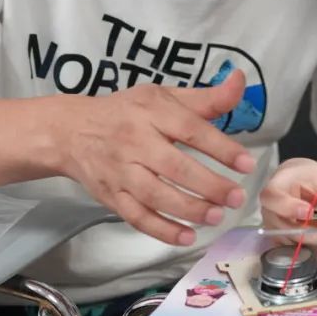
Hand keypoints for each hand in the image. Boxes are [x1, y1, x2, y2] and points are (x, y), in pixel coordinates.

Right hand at [60, 68, 256, 246]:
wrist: (70, 130)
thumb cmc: (127, 112)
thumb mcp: (164, 96)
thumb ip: (205, 97)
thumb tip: (239, 79)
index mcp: (152, 112)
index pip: (190, 129)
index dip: (220, 147)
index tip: (246, 163)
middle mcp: (135, 141)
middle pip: (174, 166)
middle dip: (208, 185)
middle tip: (236, 197)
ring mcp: (121, 171)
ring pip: (155, 195)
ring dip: (188, 209)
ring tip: (217, 216)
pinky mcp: (111, 196)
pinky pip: (136, 217)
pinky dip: (161, 230)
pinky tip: (186, 236)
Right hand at [259, 157, 316, 249]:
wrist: (298, 181)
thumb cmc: (310, 177)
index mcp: (277, 186)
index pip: (273, 198)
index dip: (289, 207)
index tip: (310, 212)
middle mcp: (269, 210)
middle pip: (285, 228)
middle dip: (315, 234)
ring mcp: (273, 228)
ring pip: (293, 243)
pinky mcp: (282, 241)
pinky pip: (297, 250)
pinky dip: (316, 247)